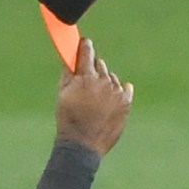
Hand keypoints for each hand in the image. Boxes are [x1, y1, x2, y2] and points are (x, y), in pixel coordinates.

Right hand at [56, 37, 132, 155]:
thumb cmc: (69, 120)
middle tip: (87, 82)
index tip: (84, 43)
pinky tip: (109, 102)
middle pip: (100, 64)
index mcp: (86, 77)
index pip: (87, 52)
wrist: (83, 145)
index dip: (85, 46)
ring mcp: (116, 91)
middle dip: (93, 69)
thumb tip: (70, 57)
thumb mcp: (62, 94)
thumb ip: (68, 73)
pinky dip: (118, 92)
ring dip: (104, 83)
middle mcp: (103, 81)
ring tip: (95, 101)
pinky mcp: (126, 102)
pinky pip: (125, 88)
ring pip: (111, 78)